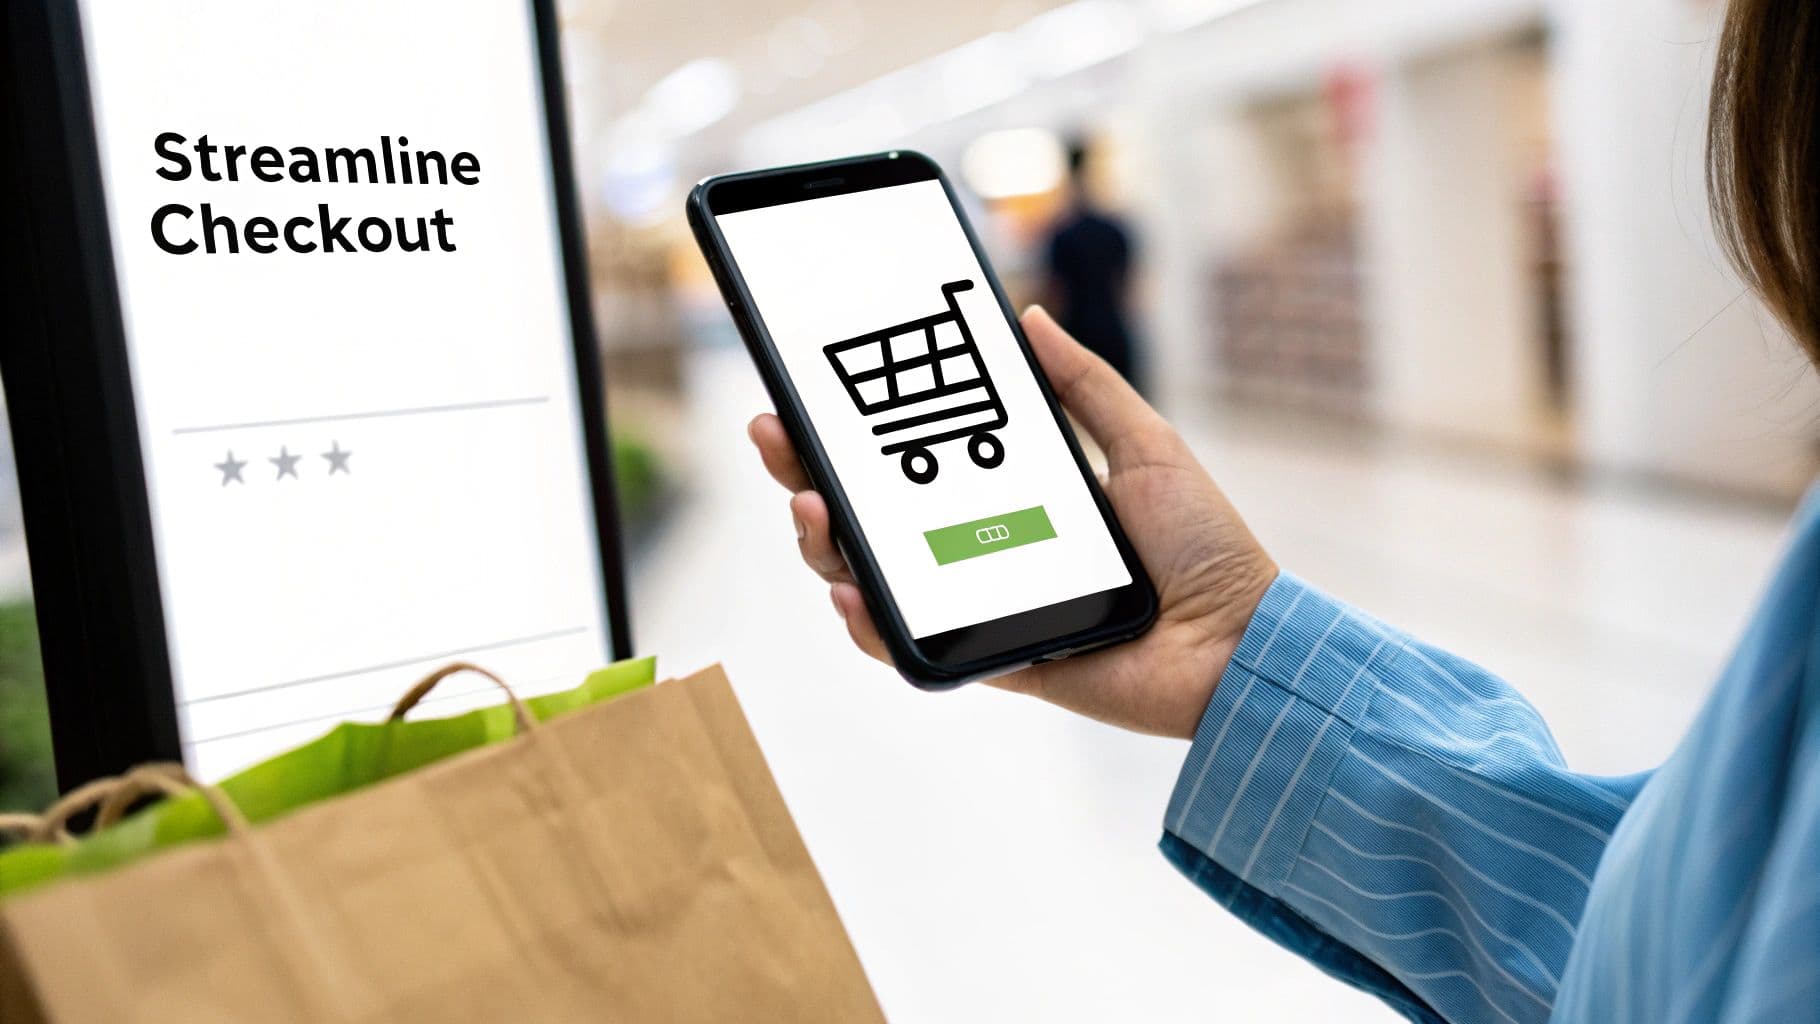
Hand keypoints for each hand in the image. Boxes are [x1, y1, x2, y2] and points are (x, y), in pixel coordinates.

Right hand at [748, 306, 1278, 738]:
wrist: (1242, 641)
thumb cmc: (1207, 547)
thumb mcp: (1144, 444)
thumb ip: (1085, 385)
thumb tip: (1030, 316)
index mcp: (1013, 495)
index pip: (915, 459)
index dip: (856, 432)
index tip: (810, 394)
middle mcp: (985, 549)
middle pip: (874, 516)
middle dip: (810, 476)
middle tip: (777, 437)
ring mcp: (982, 606)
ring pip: (876, 579)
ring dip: (827, 545)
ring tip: (813, 508)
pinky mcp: (994, 660)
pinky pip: (916, 649)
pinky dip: (872, 627)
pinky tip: (850, 594)